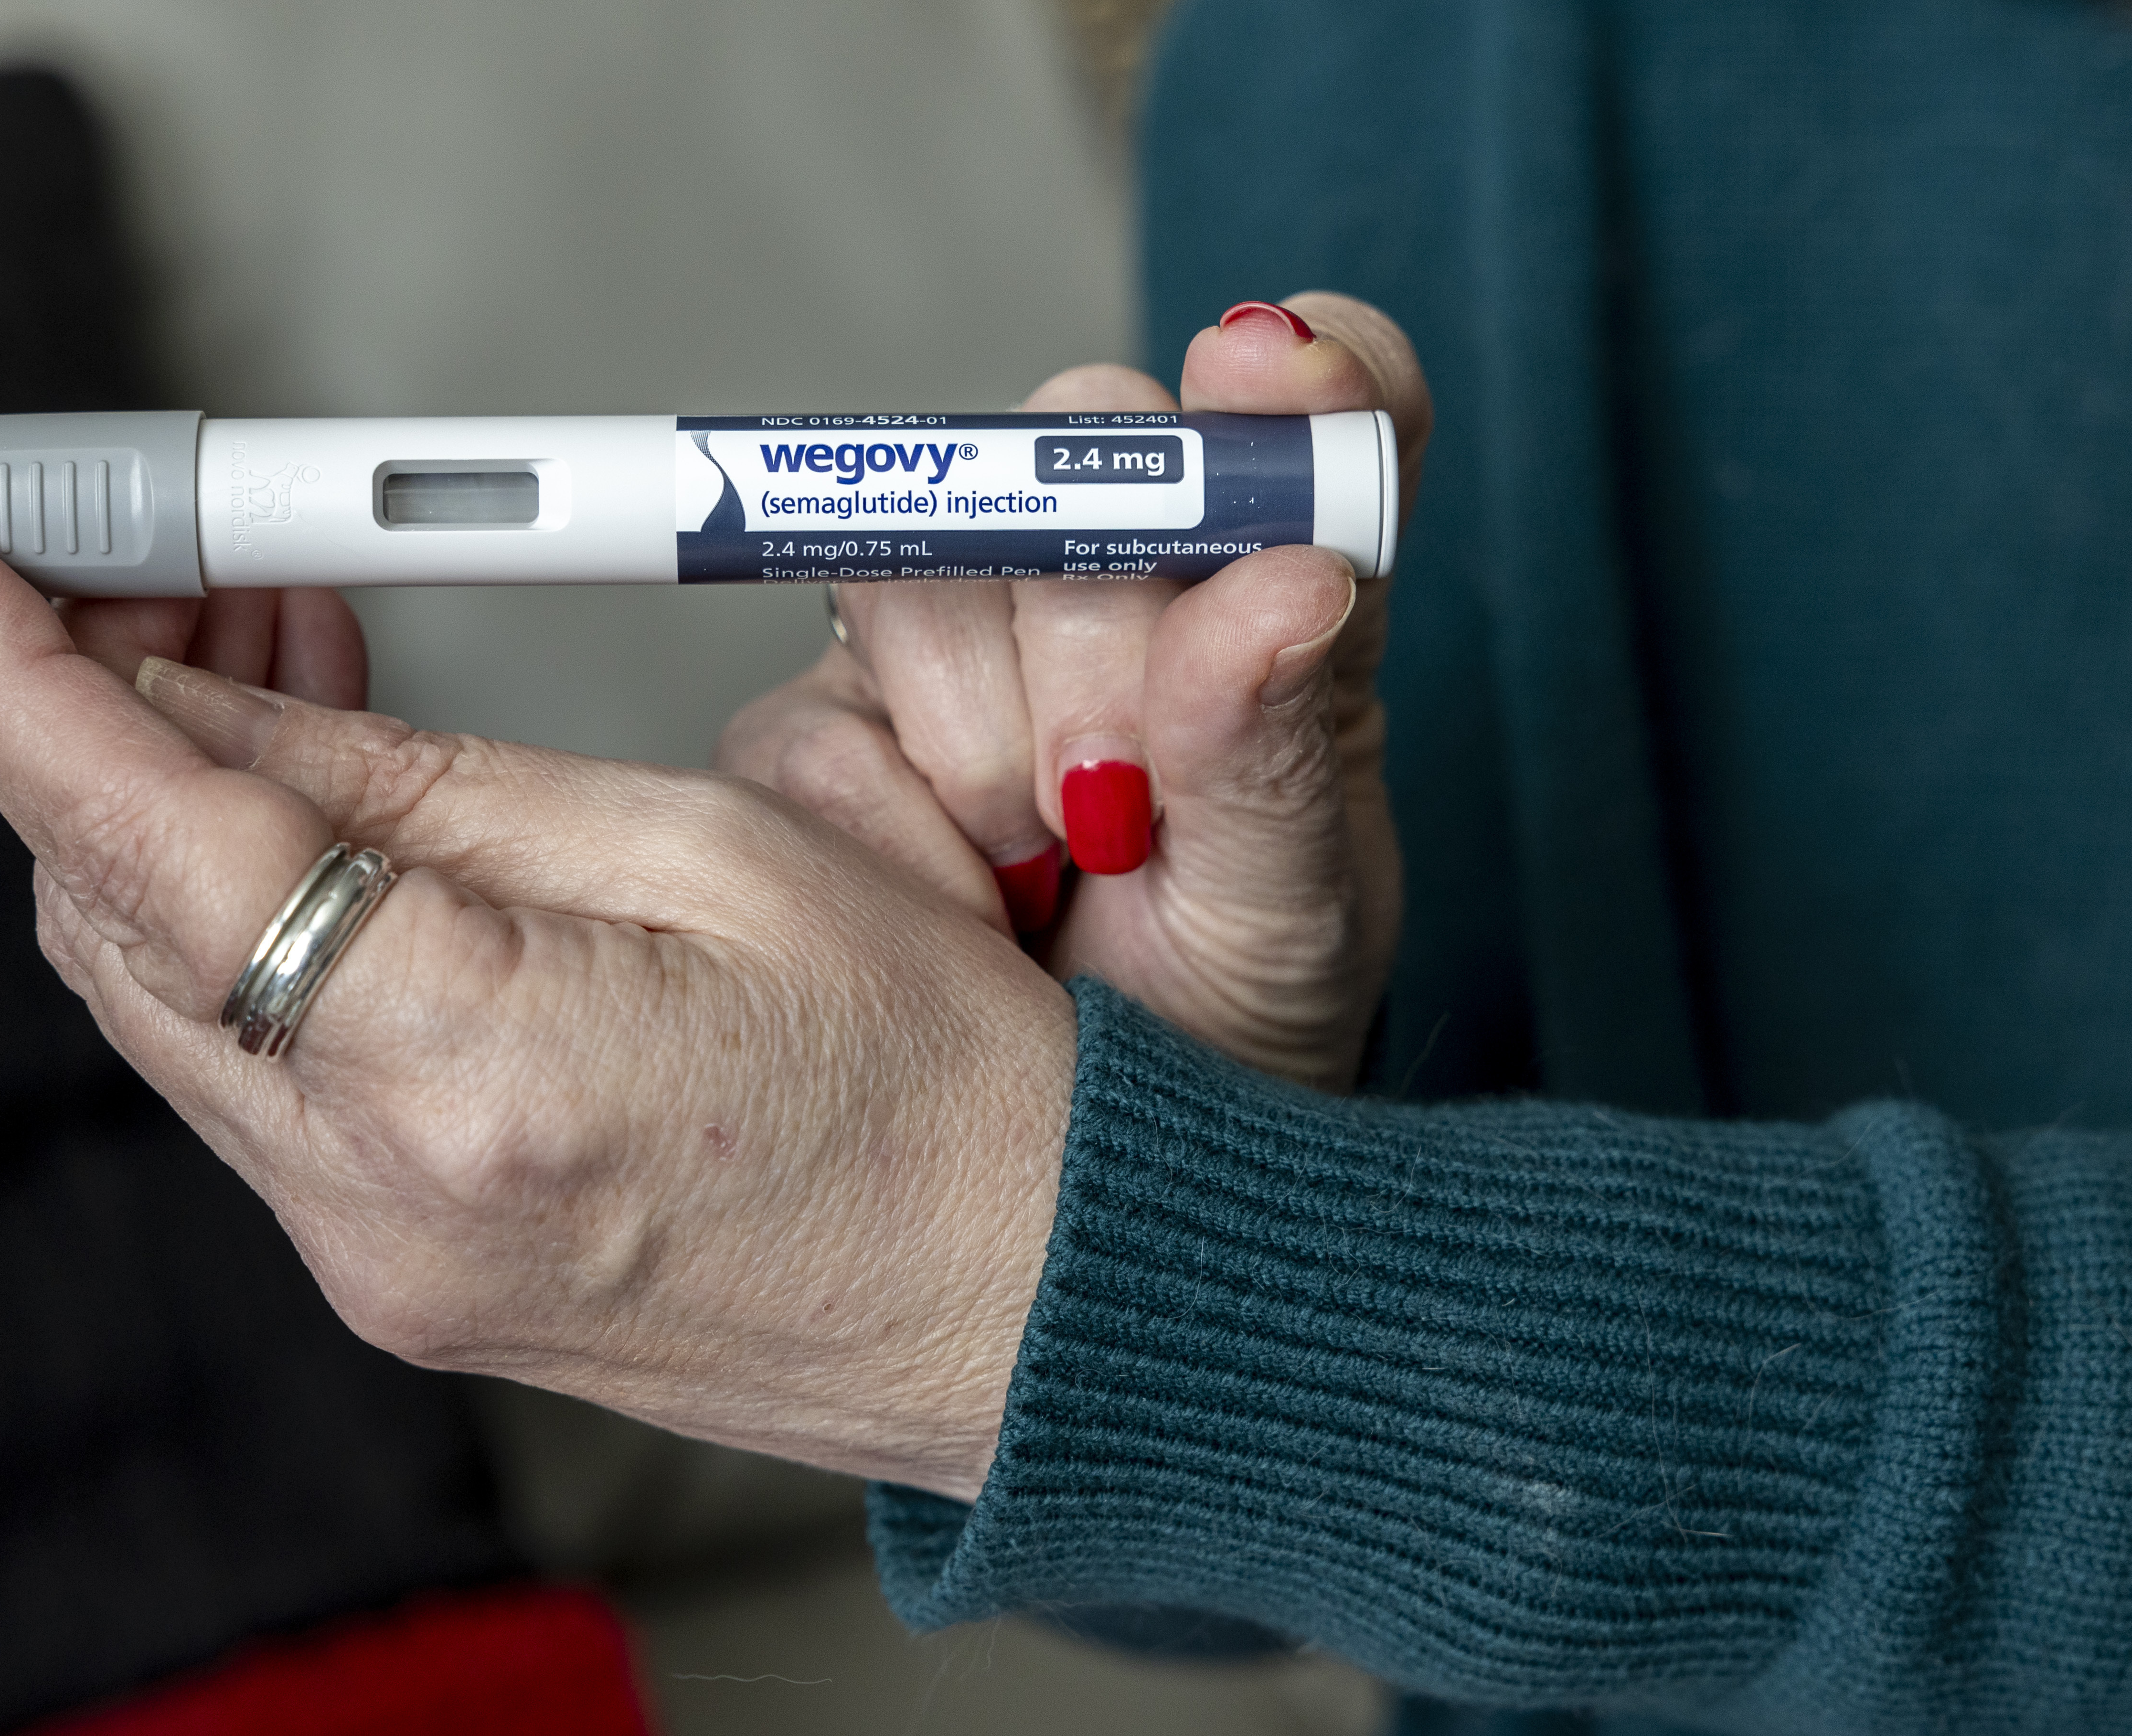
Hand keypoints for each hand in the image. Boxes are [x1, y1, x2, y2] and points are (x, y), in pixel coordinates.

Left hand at [0, 519, 1070, 1501]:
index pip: (154, 854)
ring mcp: (377, 1262)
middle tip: (165, 569)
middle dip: (99, 726)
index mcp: (472, 1079)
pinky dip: (251, 929)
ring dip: (178, 821)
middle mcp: (380, 1206)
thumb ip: (432, 786)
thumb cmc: (939, 1080)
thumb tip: (224, 704)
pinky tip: (327, 821)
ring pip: (170, 1000)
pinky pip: (254, 1074)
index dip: (17, 690)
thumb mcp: (707, 850)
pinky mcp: (400, 1275)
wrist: (1028, 1300)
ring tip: (276, 659)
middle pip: (120, 928)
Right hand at [718, 294, 1429, 1090]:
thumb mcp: (1294, 918)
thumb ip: (1290, 748)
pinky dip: (894, 826)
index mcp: (1274, 595)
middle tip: (1124, 800)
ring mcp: (957, 645)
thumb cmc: (1223, 1032)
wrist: (1071, 1178)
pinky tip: (960, 897)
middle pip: (1078, 447)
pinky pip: (818, 714)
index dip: (1295, 371)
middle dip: (1102, 629)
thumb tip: (1290, 578)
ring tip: (1045, 867)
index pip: (1313, 404)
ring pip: (927, 568)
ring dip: (987, 743)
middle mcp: (1116, 583)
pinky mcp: (824, 727)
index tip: (1270, 375)